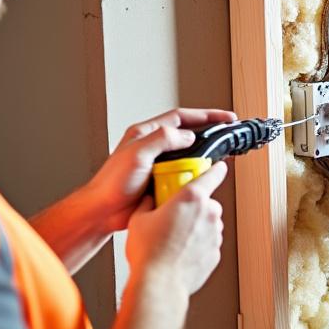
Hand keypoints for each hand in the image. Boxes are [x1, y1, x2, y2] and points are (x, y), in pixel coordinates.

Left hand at [82, 108, 236, 234]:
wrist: (103, 212)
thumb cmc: (111, 183)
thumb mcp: (137, 154)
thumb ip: (162, 139)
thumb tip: (188, 135)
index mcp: (145, 133)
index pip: (181, 117)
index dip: (206, 116)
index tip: (225, 118)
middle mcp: (153, 147)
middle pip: (188, 135)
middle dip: (208, 137)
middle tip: (224, 142)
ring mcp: (159, 164)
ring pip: (188, 157)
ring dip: (200, 162)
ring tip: (211, 165)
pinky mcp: (163, 181)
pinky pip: (185, 176)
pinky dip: (194, 178)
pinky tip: (198, 182)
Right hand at [124, 161, 227, 294]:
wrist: (159, 284)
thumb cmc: (149, 253)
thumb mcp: (139, 219)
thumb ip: (148, 203)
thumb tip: (149, 200)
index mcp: (191, 198)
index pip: (212, 175)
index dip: (216, 169)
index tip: (219, 166)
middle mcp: (208, 214)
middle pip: (206, 203)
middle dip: (194, 208)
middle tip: (174, 217)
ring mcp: (215, 234)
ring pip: (208, 224)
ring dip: (196, 227)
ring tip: (174, 239)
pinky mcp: (216, 253)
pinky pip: (208, 242)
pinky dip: (198, 245)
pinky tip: (180, 252)